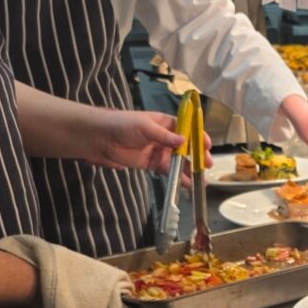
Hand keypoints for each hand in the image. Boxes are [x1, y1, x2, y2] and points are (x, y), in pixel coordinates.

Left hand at [86, 110, 211, 184]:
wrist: (99, 139)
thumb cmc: (121, 125)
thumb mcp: (145, 127)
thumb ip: (165, 136)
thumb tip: (184, 140)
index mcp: (165, 123)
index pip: (187, 129)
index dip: (198, 137)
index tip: (208, 146)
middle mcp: (165, 137)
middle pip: (187, 147)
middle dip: (198, 156)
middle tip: (206, 165)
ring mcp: (159, 151)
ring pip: (180, 161)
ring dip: (190, 170)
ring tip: (201, 180)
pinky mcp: (152, 164)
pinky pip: (169, 171)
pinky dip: (178, 178)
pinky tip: (187, 184)